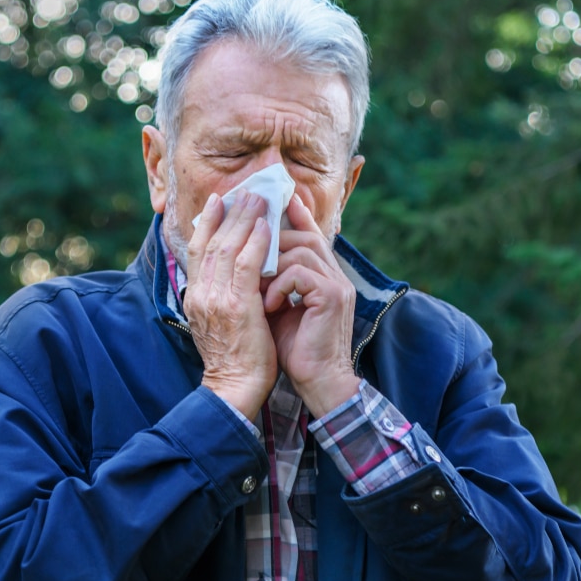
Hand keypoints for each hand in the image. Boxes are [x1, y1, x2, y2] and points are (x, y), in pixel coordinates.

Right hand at [184, 189, 278, 418]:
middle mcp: (200, 294)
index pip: (198, 251)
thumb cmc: (236, 359)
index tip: (219, 201)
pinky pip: (245, 263)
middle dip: (228, 213)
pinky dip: (254, 241)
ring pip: (227, 247)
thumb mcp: (221, 322)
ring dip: (244, 219)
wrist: (236, 389)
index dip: (208, 223)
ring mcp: (215, 299)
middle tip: (244, 191)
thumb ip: (223, 295)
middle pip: (211, 242)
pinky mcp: (235, 305)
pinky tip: (266, 226)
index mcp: (195, 297)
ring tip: (258, 199)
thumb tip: (234, 273)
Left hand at [262, 195, 360, 416]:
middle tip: (246, 246)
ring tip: (256, 291)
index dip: (293, 214)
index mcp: (323, 275)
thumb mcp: (276, 308)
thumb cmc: (293, 350)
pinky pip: (299, 272)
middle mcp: (334, 274)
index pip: (308, 233)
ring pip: (299, 249)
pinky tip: (268, 305)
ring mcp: (337, 283)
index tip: (272, 197)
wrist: (316, 383)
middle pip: (303, 234)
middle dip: (272, 236)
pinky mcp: (333, 296)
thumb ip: (269, 281)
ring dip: (270, 267)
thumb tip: (243, 258)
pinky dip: (278, 285)